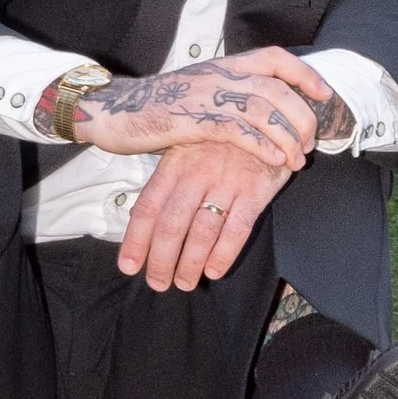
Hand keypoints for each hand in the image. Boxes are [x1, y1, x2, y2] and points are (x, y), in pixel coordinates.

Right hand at [72, 48, 344, 165]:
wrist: (111, 110)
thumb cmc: (156, 106)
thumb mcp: (197, 88)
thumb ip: (226, 91)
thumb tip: (261, 106)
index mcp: (223, 64)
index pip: (275, 57)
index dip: (304, 73)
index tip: (324, 94)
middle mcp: (219, 73)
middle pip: (277, 88)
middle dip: (301, 116)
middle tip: (311, 141)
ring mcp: (206, 95)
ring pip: (263, 110)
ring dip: (287, 136)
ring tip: (297, 159)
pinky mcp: (194, 119)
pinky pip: (238, 131)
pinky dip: (262, 146)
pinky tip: (274, 160)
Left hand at [118, 136, 280, 289]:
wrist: (267, 115)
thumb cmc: (221, 138)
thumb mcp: (188, 146)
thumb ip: (168, 179)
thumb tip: (141, 216)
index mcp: (175, 162)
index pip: (148, 207)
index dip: (136, 240)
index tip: (129, 266)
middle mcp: (198, 172)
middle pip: (172, 225)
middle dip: (162, 260)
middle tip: (158, 283)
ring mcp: (228, 181)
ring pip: (202, 231)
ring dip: (190, 263)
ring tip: (184, 282)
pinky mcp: (256, 189)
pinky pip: (237, 229)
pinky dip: (224, 254)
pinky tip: (214, 270)